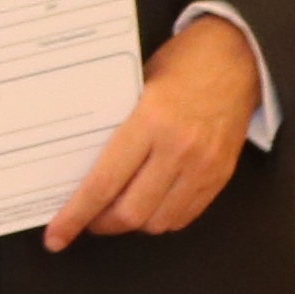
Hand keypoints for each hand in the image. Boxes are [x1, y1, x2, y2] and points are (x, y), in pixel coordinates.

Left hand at [44, 14, 260, 249]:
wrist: (238, 57)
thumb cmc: (181, 65)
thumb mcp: (135, 86)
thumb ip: (114, 127)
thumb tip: (78, 165)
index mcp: (150, 122)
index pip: (104, 183)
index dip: (76, 216)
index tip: (56, 236)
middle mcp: (178, 149)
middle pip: (132, 212)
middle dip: (102, 225)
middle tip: (87, 220)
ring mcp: (204, 166)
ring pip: (159, 221)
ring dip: (133, 224)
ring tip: (117, 212)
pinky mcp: (221, 175)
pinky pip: (186, 215)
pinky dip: (161, 219)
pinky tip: (148, 206)